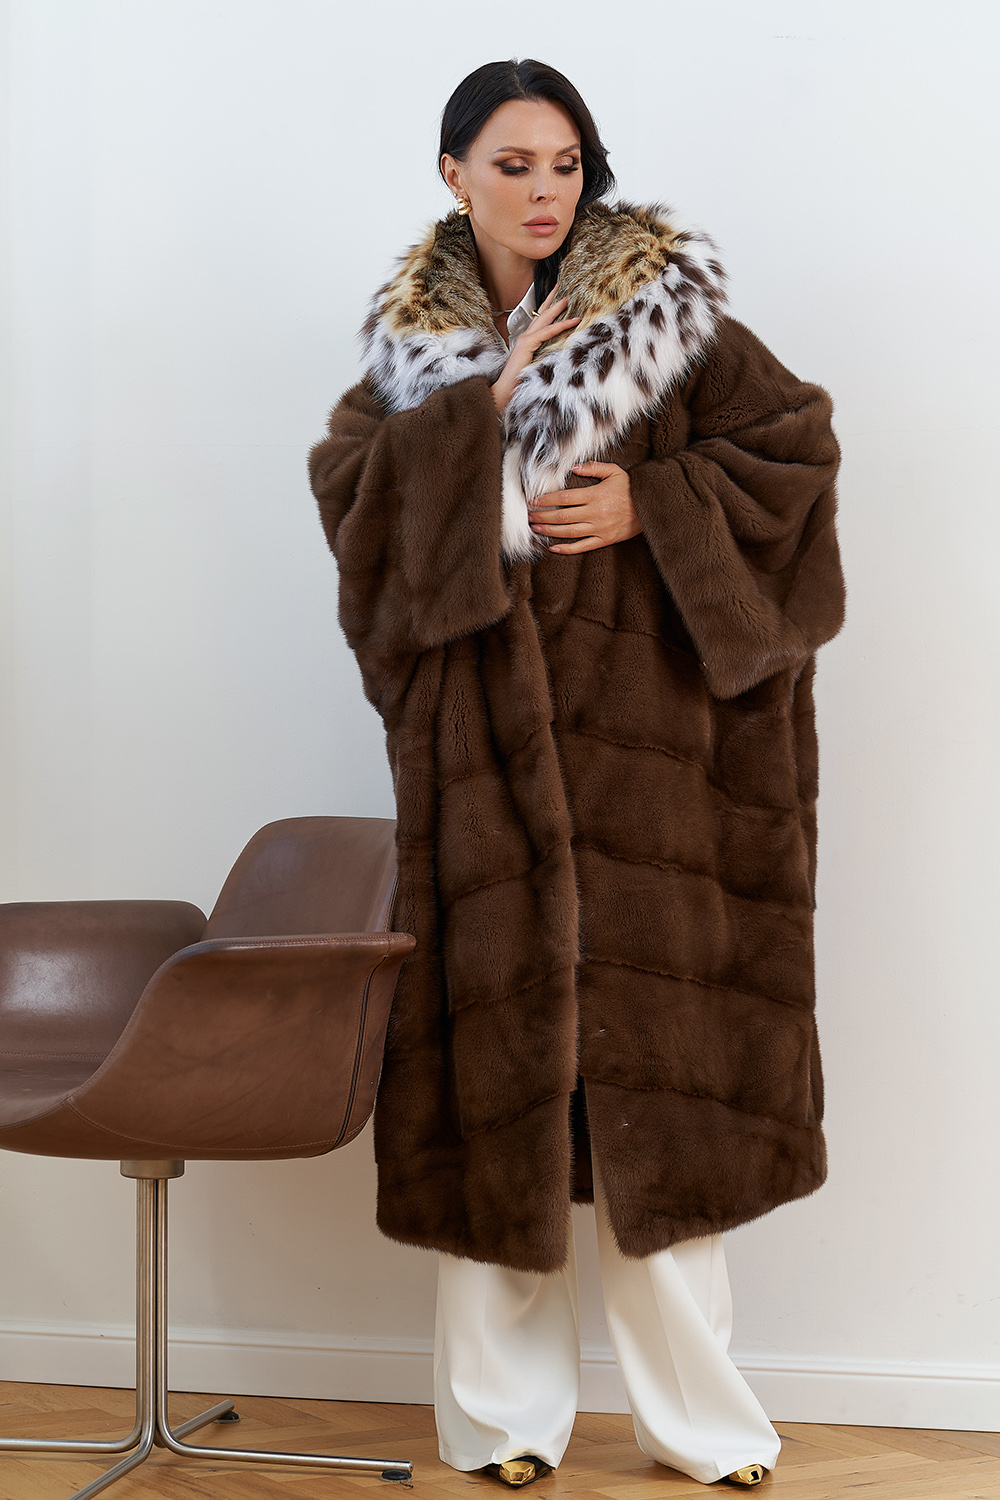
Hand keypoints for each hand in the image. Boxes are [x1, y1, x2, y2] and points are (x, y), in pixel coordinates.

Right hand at [491, 287, 580, 413]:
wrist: (505, 389)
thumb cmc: (519, 380)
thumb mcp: (535, 364)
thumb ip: (543, 355)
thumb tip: (558, 352)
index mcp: (527, 339)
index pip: (539, 319)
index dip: (548, 307)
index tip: (558, 297)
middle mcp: (525, 336)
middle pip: (541, 313)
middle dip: (552, 299)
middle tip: (562, 287)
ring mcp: (525, 339)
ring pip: (544, 318)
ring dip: (557, 307)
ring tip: (569, 298)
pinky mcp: (527, 344)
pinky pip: (547, 332)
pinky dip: (561, 326)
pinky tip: (573, 320)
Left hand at [528, 461, 641, 553]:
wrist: (650, 508)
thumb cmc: (630, 488)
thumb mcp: (615, 472)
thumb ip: (594, 468)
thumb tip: (574, 467)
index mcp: (595, 495)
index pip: (564, 497)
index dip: (546, 500)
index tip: (533, 501)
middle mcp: (595, 513)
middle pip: (562, 516)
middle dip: (543, 516)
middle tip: (529, 516)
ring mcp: (599, 528)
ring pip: (568, 531)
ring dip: (549, 530)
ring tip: (535, 528)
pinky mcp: (604, 540)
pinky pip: (582, 546)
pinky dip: (566, 549)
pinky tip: (553, 548)